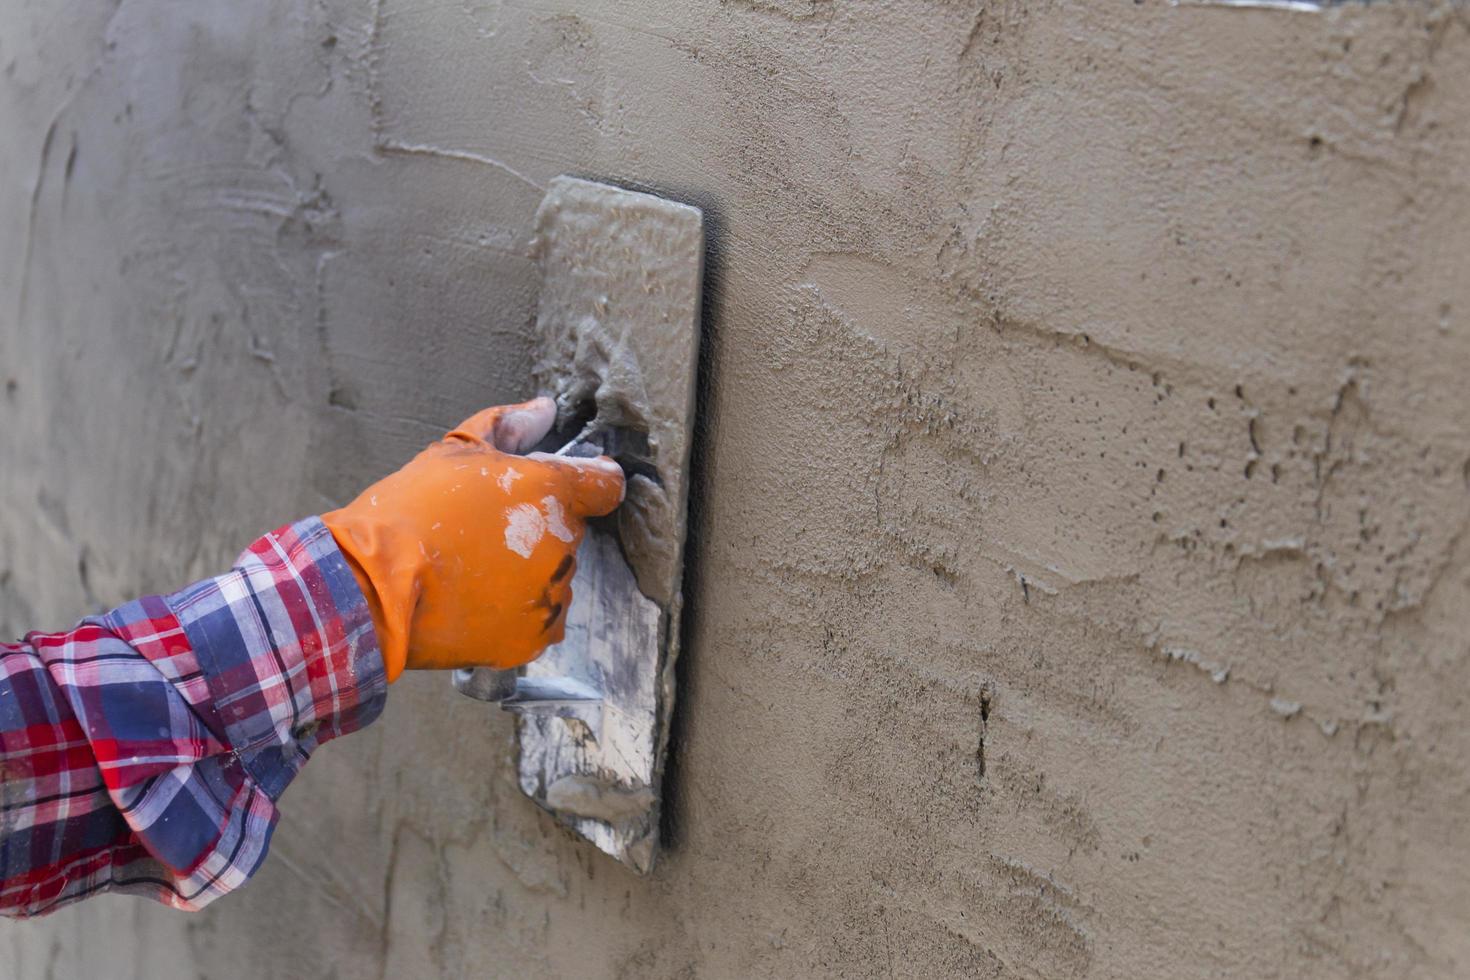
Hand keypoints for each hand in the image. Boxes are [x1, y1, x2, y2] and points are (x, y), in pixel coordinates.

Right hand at [322, 398, 624, 680]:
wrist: (372, 586)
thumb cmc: (409, 514)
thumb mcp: (455, 451)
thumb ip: (510, 425)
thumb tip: (544, 409)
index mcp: (552, 492)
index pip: (606, 486)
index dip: (589, 483)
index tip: (569, 488)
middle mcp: (562, 544)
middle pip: (569, 532)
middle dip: (539, 528)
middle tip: (486, 532)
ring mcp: (550, 594)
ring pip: (556, 577)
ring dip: (528, 572)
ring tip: (474, 569)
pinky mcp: (534, 637)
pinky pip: (540, 620)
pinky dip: (517, 614)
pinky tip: (477, 600)